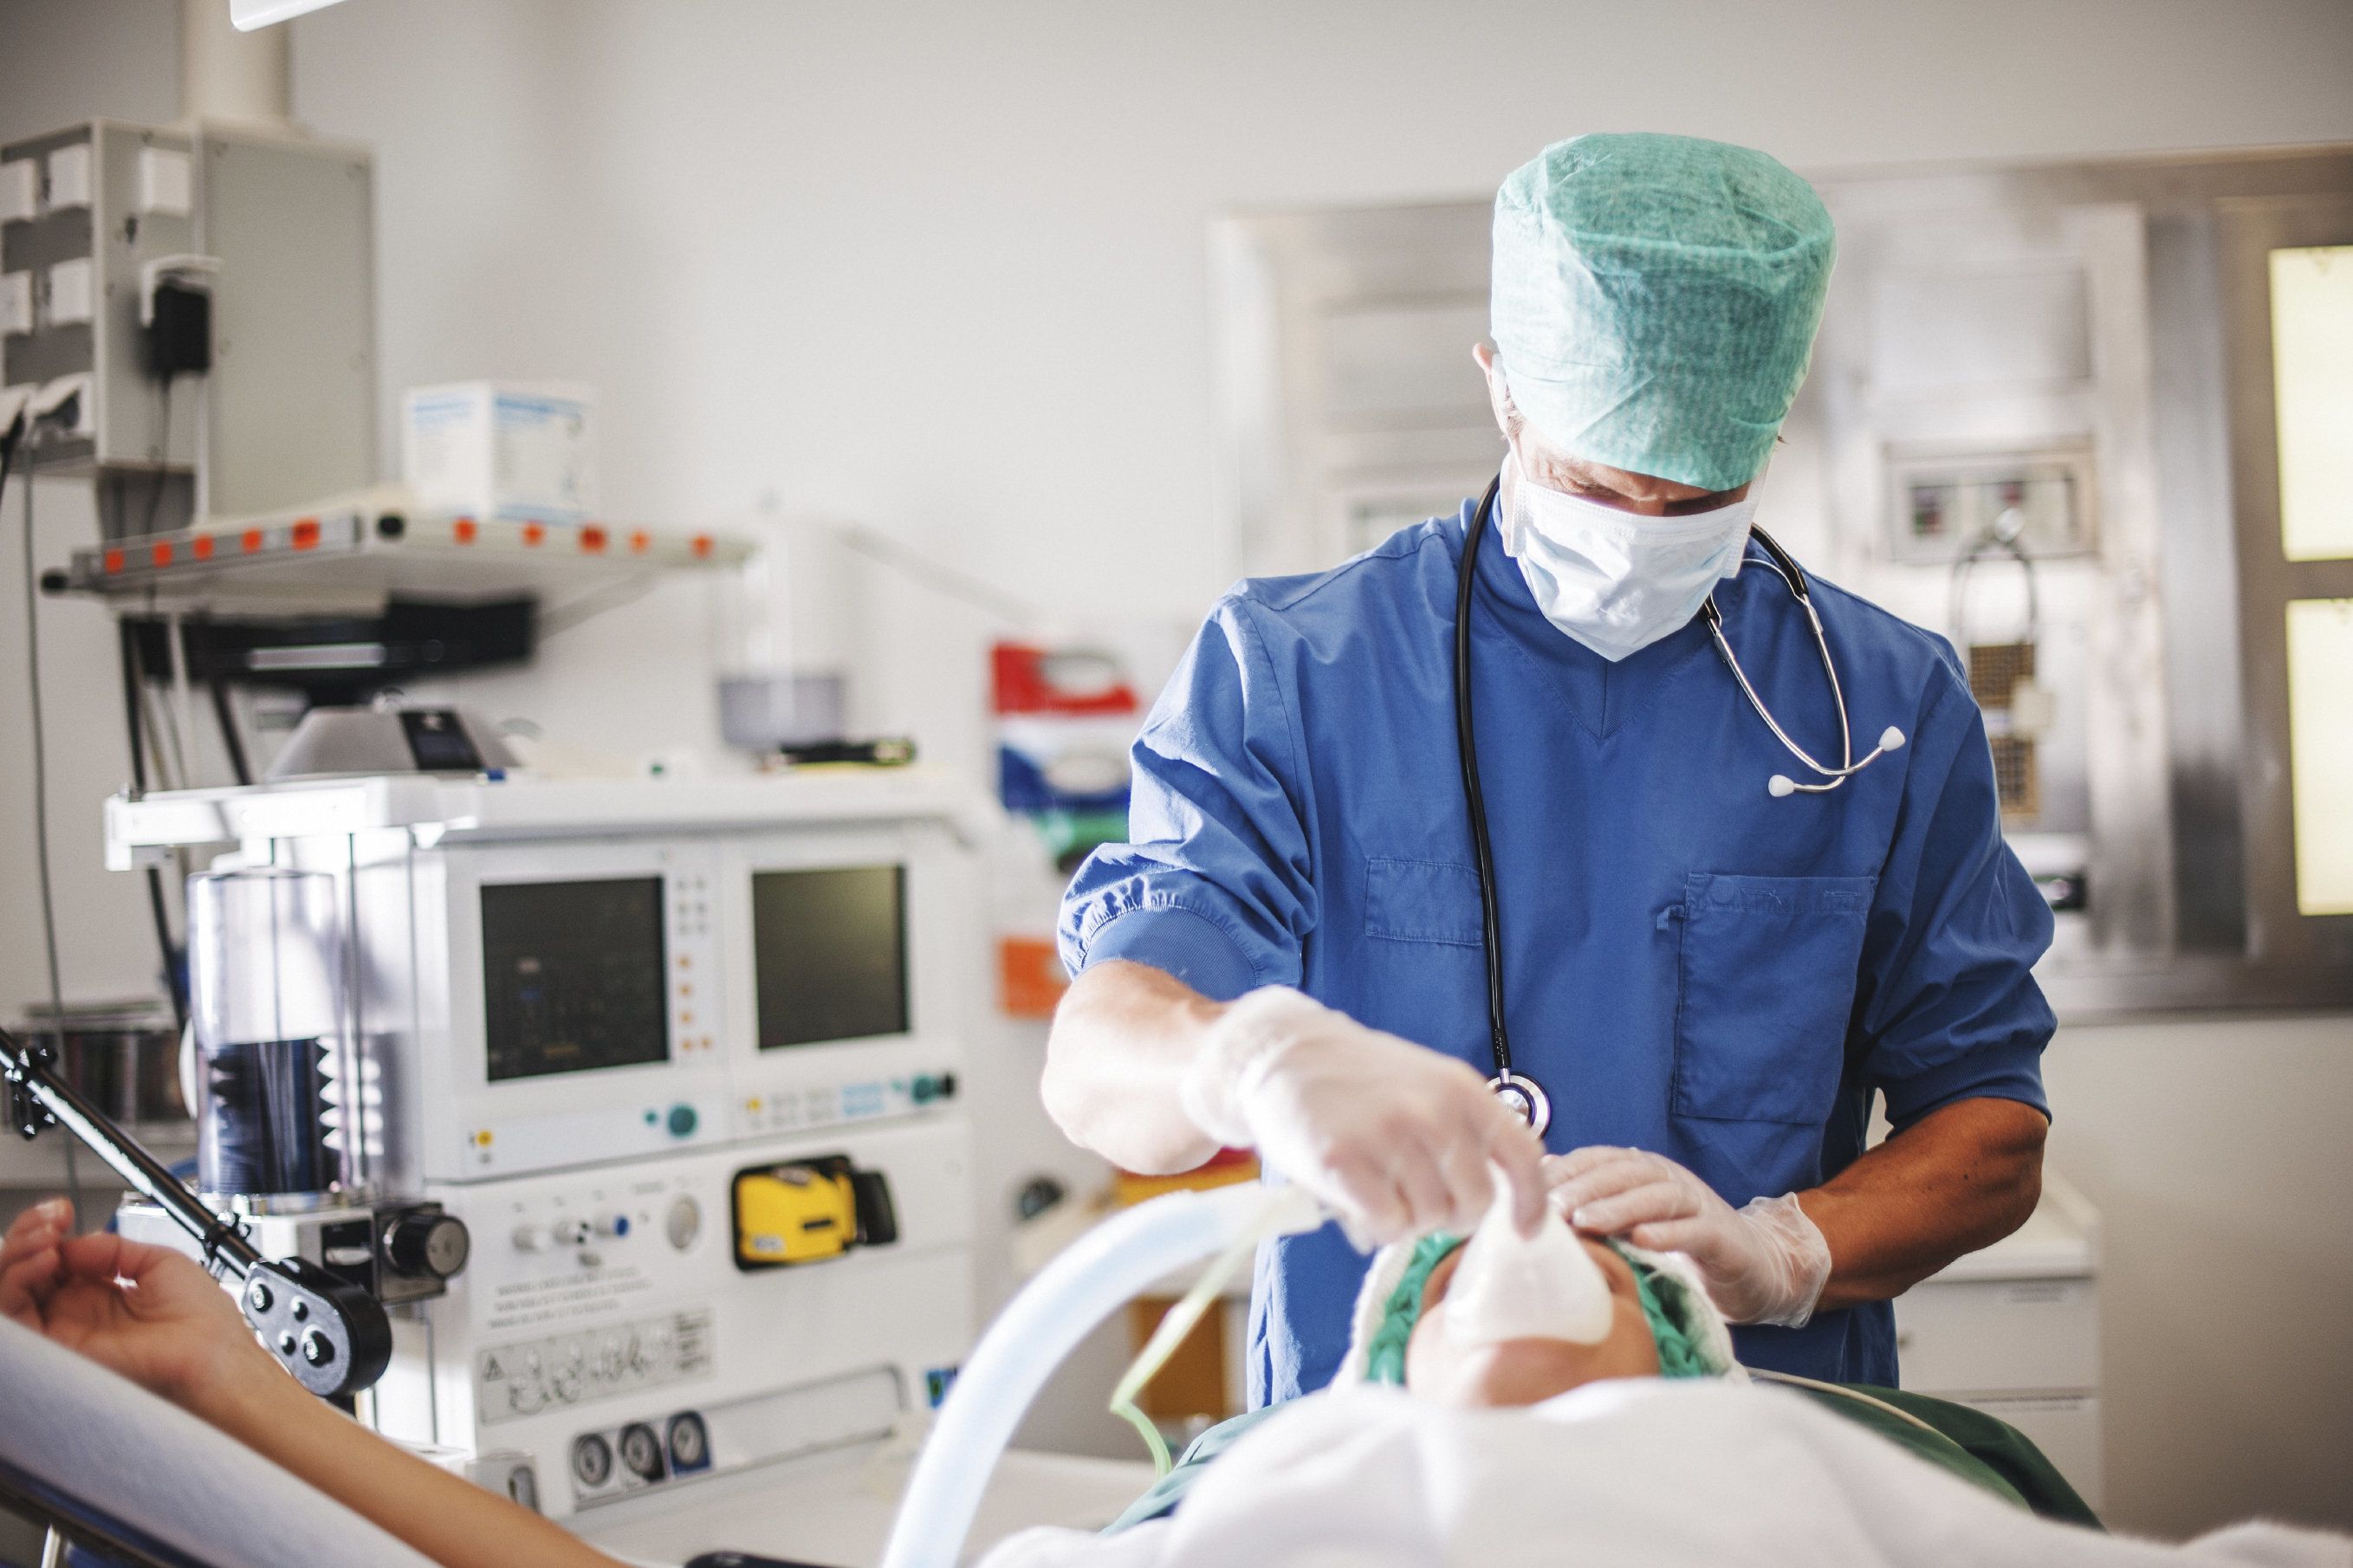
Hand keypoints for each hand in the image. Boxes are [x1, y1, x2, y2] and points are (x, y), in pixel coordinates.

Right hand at [1, 1198, 280, 1414]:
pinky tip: (47, 1259)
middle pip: (24, 1271)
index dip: (47, 1230)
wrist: (212, 1355)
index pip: (51, 1258)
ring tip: (48, 1238)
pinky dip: (19, 1281)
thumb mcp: (158, 1264)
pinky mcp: (54, 1349)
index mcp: (99, 1293)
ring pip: (10, 1290)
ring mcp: (61, 1330)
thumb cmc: (201, 1320)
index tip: (62, 1210)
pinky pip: (13, 1315)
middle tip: (51, 1221)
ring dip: (19, 1254)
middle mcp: (74, 1312)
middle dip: (27, 1236)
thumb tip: (74, 1241)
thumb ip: (111, 1249)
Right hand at [1180, 987, 1546, 1245]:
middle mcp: (1433, 1112)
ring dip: (1405, 1218)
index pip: (1522, 1156)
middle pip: (1474, 1204)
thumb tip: (1497, 1201)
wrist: (1281, 1052)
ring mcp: (1389, 1136)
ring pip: (1427, 1220)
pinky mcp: (1345, 1161)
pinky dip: (1374, 1224)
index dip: (1530, 1202)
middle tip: (1415, 1199)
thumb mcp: (1426, 1083)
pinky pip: (1386, 1226)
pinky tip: (1355, 1198)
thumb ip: (1463, 1131)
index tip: (1524, 1231)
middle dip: (1449, 1215)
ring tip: (1377, 1188)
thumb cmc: (1358, 1078)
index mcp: (1461, 1089)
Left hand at [1543, 1147, 1831, 1326]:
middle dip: (1584, 1188)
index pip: (1597, 1160)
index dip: (1565, 1171)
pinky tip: (1642, 1241)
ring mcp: (1698, 1204)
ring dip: (1619, 1208)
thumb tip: (1534, 1198)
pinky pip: (1694, 1230)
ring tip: (1587, 1223)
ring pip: (1655, 1196)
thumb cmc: (1677, 1247)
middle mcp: (1668, 1179)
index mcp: (1641, 1172)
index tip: (1530, 1188)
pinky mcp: (1723, 1236)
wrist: (1752, 1269)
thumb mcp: (1630, 1226)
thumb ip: (1592, 1210)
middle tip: (1552, 1209)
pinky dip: (1668, 1233)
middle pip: (1622, 1174)